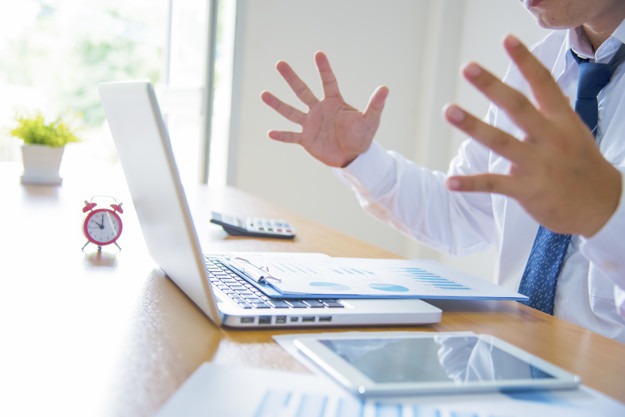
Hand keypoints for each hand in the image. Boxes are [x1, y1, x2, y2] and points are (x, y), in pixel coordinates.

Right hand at [260, 52, 388, 167]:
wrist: (352, 156)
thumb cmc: (361, 136)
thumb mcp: (370, 121)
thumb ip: (375, 105)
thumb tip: (385, 88)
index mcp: (334, 102)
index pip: (328, 82)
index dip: (324, 69)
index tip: (318, 54)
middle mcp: (319, 110)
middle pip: (303, 91)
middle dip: (291, 78)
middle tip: (280, 64)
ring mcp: (310, 124)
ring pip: (291, 112)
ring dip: (278, 104)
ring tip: (264, 94)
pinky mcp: (306, 139)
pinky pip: (291, 136)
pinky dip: (282, 136)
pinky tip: (269, 132)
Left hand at [444, 35, 620, 236]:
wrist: (601, 205)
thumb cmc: (583, 165)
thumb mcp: (575, 132)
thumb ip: (555, 112)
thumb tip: (546, 90)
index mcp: (562, 120)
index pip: (543, 83)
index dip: (525, 61)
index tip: (507, 40)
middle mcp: (549, 138)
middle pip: (517, 106)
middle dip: (491, 85)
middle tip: (467, 68)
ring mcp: (537, 164)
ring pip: (500, 141)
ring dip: (472, 125)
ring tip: (448, 110)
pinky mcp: (527, 189)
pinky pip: (493, 184)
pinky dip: (470, 184)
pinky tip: (449, 182)